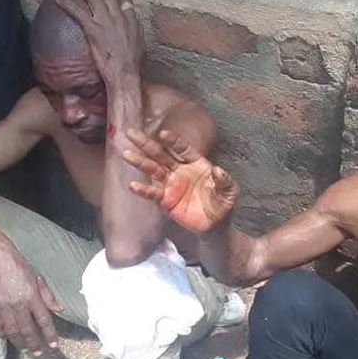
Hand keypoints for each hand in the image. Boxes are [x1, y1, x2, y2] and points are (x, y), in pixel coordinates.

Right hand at [0, 239, 62, 354]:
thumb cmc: (20, 266)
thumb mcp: (38, 278)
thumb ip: (48, 297)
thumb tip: (59, 310)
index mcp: (32, 296)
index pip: (44, 320)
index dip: (49, 334)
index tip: (54, 345)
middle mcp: (18, 304)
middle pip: (27, 330)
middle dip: (35, 343)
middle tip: (40, 352)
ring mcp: (2, 307)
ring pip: (12, 331)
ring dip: (19, 342)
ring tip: (26, 349)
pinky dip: (1, 334)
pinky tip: (7, 338)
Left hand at [55, 0, 144, 85]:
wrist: (125, 76)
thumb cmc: (134, 67)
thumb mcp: (141, 48)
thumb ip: (136, 33)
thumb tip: (133, 27)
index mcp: (131, 22)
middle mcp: (119, 17)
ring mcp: (106, 22)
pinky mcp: (94, 30)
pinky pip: (78, 13)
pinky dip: (67, 4)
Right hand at [121, 118, 238, 232]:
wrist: (215, 225)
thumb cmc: (222, 203)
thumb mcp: (230, 191)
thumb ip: (225, 180)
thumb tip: (217, 170)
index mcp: (196, 163)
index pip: (182, 148)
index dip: (173, 141)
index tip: (163, 134)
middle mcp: (180, 170)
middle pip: (161, 154)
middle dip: (146, 144)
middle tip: (131, 133)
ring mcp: (171, 185)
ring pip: (153, 170)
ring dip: (140, 162)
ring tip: (127, 154)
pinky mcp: (166, 200)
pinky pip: (153, 193)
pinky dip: (143, 190)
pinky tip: (133, 185)